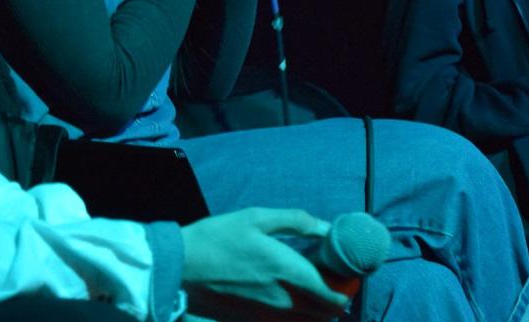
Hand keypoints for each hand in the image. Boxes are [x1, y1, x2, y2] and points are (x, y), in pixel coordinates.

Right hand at [181, 207, 349, 321]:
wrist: (180, 266)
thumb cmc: (218, 236)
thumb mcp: (256, 217)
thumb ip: (295, 221)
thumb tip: (326, 226)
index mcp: (286, 270)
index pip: (329, 293)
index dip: (345, 290)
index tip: (348, 278)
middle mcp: (281, 298)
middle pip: (323, 313)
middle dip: (333, 302)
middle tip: (331, 283)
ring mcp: (266, 315)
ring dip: (315, 312)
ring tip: (312, 292)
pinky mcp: (251, 321)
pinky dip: (295, 317)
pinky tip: (287, 299)